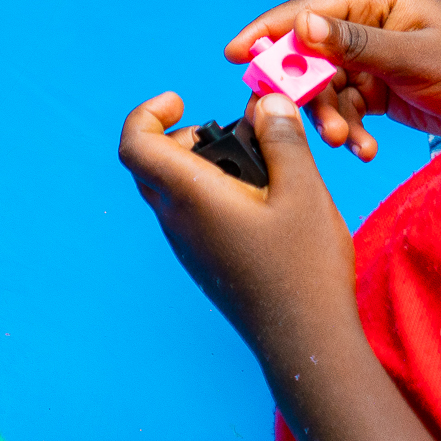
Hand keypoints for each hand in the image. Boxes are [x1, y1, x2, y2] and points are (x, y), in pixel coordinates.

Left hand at [118, 90, 357, 370]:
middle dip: (185, 137)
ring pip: (173, 189)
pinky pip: (191, 213)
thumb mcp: (303, 191)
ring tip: (259, 169)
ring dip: (204, 166)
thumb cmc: (302, 267)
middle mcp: (175, 219)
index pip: (135, 143)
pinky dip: (214, 193)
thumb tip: (266, 101)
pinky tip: (262, 202)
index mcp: (188, 195)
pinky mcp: (203, 260)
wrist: (305, 340)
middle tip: (234, 136)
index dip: (147, 113)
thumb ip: (282, 140)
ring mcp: (186, 244)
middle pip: (152, 163)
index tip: (179, 100)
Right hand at [225, 0, 440, 158]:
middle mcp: (365, 26)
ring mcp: (369, 58)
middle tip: (294, 116)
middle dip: (305, 90)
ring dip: (329, 117)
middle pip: (308, 54)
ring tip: (345, 140)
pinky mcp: (375, 88)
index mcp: (374, 0)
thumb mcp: (415, 57)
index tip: (238, 54)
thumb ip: (355, 43)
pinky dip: (350, 129)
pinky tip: (363, 147)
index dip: (270, 31)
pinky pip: (345, 107)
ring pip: (324, 87)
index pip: (308, 11)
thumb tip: (301, 27)